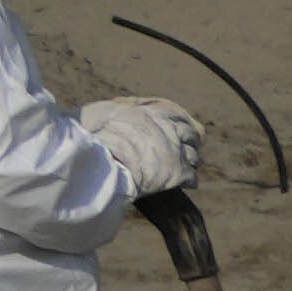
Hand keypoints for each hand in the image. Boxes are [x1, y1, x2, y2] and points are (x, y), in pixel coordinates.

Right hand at [78, 94, 204, 199]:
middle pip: (192, 135)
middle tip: (188, 148)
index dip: (182, 124)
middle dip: (190, 142)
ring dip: (190, 161)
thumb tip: (123, 106)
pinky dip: (190, 181)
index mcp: (155, 113)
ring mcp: (176, 152)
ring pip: (194, 156)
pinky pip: (191, 178)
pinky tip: (187, 184)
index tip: (182, 129)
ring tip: (187, 166)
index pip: (178, 115)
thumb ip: (122, 108)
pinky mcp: (177, 173)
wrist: (101, 160)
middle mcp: (170, 130)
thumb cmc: (97, 135)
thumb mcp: (109, 111)